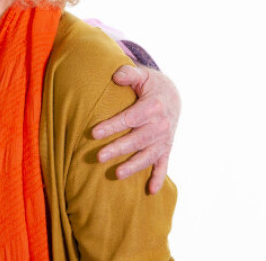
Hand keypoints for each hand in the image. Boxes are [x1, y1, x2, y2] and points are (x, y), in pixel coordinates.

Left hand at [91, 64, 179, 193]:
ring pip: (148, 155)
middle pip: (137, 140)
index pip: (129, 118)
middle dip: (118, 149)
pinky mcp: (166, 148)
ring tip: (117, 174)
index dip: (112, 126)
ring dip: (134, 166)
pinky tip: (151, 191)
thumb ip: (128, 73)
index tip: (93, 133)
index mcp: (153, 106)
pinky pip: (164, 165)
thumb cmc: (150, 85)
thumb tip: (116, 76)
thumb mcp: (142, 75)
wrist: (173, 96)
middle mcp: (160, 125)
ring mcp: (164, 139)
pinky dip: (159, 178)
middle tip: (98, 157)